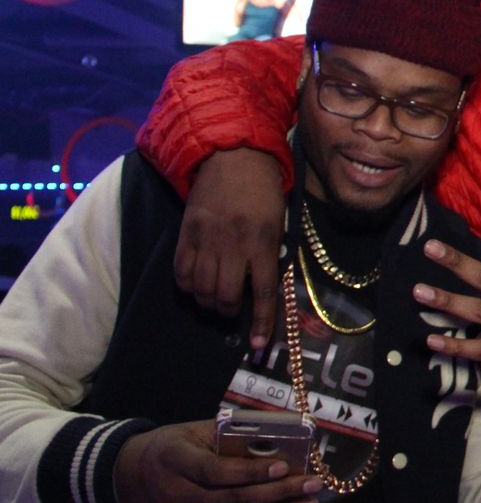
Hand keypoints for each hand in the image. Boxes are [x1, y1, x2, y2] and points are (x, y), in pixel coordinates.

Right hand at [113, 420, 319, 502]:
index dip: (251, 471)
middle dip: (279, 493)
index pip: (216, 470)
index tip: (285, 466)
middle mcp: (174, 493)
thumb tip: (281, 432)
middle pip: (233, 499)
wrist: (126, 476)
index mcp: (174, 459)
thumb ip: (230, 433)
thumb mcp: (193, 430)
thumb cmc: (170, 447)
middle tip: (313, 484)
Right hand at [176, 149, 285, 349]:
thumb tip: (262, 288)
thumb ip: (270, 254)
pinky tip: (194, 286)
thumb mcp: (278, 222)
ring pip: (200, 289)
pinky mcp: (186, 234)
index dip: (260, 323)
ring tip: (213, 300)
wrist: (232, 156)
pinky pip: (180, 272)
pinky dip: (186, 286)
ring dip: (207, 303)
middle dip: (227, 312)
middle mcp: (234, 245)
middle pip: (225, 296)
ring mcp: (206, 240)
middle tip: (230, 311)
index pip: (262, 293)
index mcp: (263, 242)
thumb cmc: (264, 190)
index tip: (256, 346)